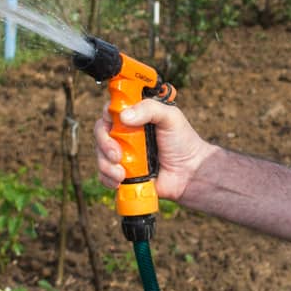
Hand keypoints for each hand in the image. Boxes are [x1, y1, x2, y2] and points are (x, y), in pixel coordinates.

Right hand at [93, 98, 217, 204]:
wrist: (190, 174)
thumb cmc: (183, 142)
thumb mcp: (170, 117)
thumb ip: (149, 109)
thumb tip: (124, 117)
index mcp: (135, 117)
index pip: (110, 111)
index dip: (107, 117)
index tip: (114, 125)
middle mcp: (126, 134)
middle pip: (101, 133)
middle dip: (104, 144)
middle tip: (117, 155)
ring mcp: (123, 154)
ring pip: (100, 155)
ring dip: (106, 165)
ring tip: (122, 174)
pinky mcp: (123, 173)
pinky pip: (104, 175)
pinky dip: (107, 178)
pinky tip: (119, 182)